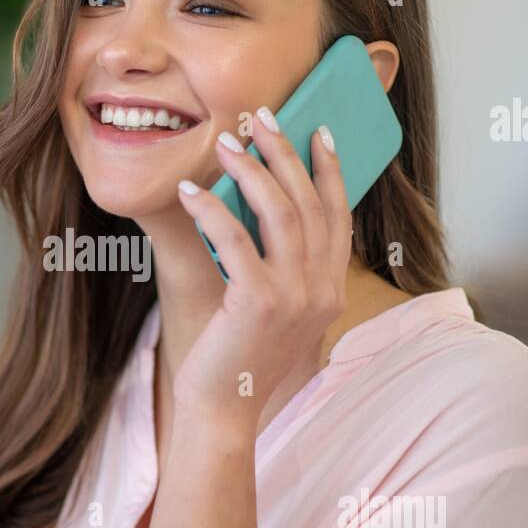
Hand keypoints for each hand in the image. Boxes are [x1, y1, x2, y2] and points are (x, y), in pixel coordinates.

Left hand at [174, 109, 351, 420]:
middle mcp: (321, 290)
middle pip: (309, 203)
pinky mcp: (258, 302)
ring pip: (279, 212)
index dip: (329, 170)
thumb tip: (255, 204)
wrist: (224, 410)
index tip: (318, 131)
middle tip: (262, 117)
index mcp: (330, 290)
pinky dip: (212, 210)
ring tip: (225, 142)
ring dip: (250, 169)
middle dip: (286, 153)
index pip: (338, 216)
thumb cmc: (239, 357)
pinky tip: (189, 191)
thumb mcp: (272, 308)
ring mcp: (295, 296)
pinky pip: (236, 239)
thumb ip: (279, 265)